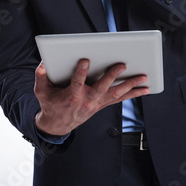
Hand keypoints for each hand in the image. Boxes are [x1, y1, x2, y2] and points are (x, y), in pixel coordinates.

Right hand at [34, 59, 148, 135]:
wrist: (58, 125)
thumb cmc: (51, 104)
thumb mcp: (41, 91)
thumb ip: (41, 76)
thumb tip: (43, 63)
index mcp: (71, 96)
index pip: (76, 82)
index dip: (80, 72)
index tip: (85, 60)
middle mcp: (87, 100)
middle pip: (102, 87)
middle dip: (113, 75)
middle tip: (122, 64)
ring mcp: (97, 103)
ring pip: (116, 94)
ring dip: (131, 85)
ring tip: (143, 77)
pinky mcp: (102, 104)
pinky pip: (120, 99)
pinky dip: (133, 94)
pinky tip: (144, 89)